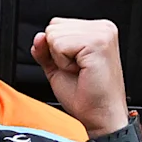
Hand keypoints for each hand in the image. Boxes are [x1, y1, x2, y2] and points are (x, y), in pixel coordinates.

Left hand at [30, 18, 130, 135]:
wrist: (101, 117)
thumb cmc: (87, 97)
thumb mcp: (58, 68)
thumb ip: (46, 50)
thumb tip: (39, 37)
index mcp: (97, 30)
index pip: (57, 24)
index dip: (56, 49)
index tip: (75, 66)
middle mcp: (103, 28)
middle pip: (53, 26)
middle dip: (57, 53)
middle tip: (78, 70)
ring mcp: (102, 33)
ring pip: (54, 34)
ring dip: (60, 59)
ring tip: (80, 71)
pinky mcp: (97, 42)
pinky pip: (59, 44)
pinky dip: (63, 63)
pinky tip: (80, 71)